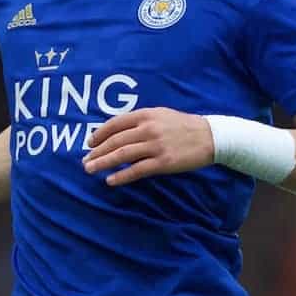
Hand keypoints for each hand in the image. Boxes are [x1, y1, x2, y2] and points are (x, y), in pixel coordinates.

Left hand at [82, 107, 213, 185]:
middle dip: (97, 151)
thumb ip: (141, 121)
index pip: (115, 124)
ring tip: (90, 169)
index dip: (100, 134)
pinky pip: (137, 170)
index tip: (89, 143)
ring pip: (122, 155)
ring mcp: (155, 146)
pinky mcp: (163, 162)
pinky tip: (110, 180)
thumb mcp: (161, 115)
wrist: (210, 137)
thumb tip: (118, 132)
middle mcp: (148, 129)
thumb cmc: (183, 126)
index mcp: (146, 115)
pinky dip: (121, 176)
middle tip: (85, 160)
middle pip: (115, 141)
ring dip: (103, 163)